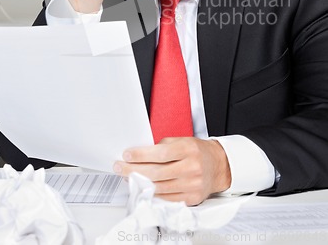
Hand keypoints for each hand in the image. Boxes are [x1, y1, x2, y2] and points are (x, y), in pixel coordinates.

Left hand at [113, 137, 230, 205]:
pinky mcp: (191, 198)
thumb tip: (141, 153)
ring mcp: (192, 184)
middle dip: (134, 170)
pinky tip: (144, 188)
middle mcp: (191, 167)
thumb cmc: (197, 151)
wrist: (218, 166)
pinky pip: (167, 198)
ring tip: (128, 178)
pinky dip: (153, 193)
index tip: (127, 155)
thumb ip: (164, 145)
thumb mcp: (183, 140)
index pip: (160, 153)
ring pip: (160, 187)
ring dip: (141, 183)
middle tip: (120, 167)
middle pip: (157, 172)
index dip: (141, 155)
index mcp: (188, 149)